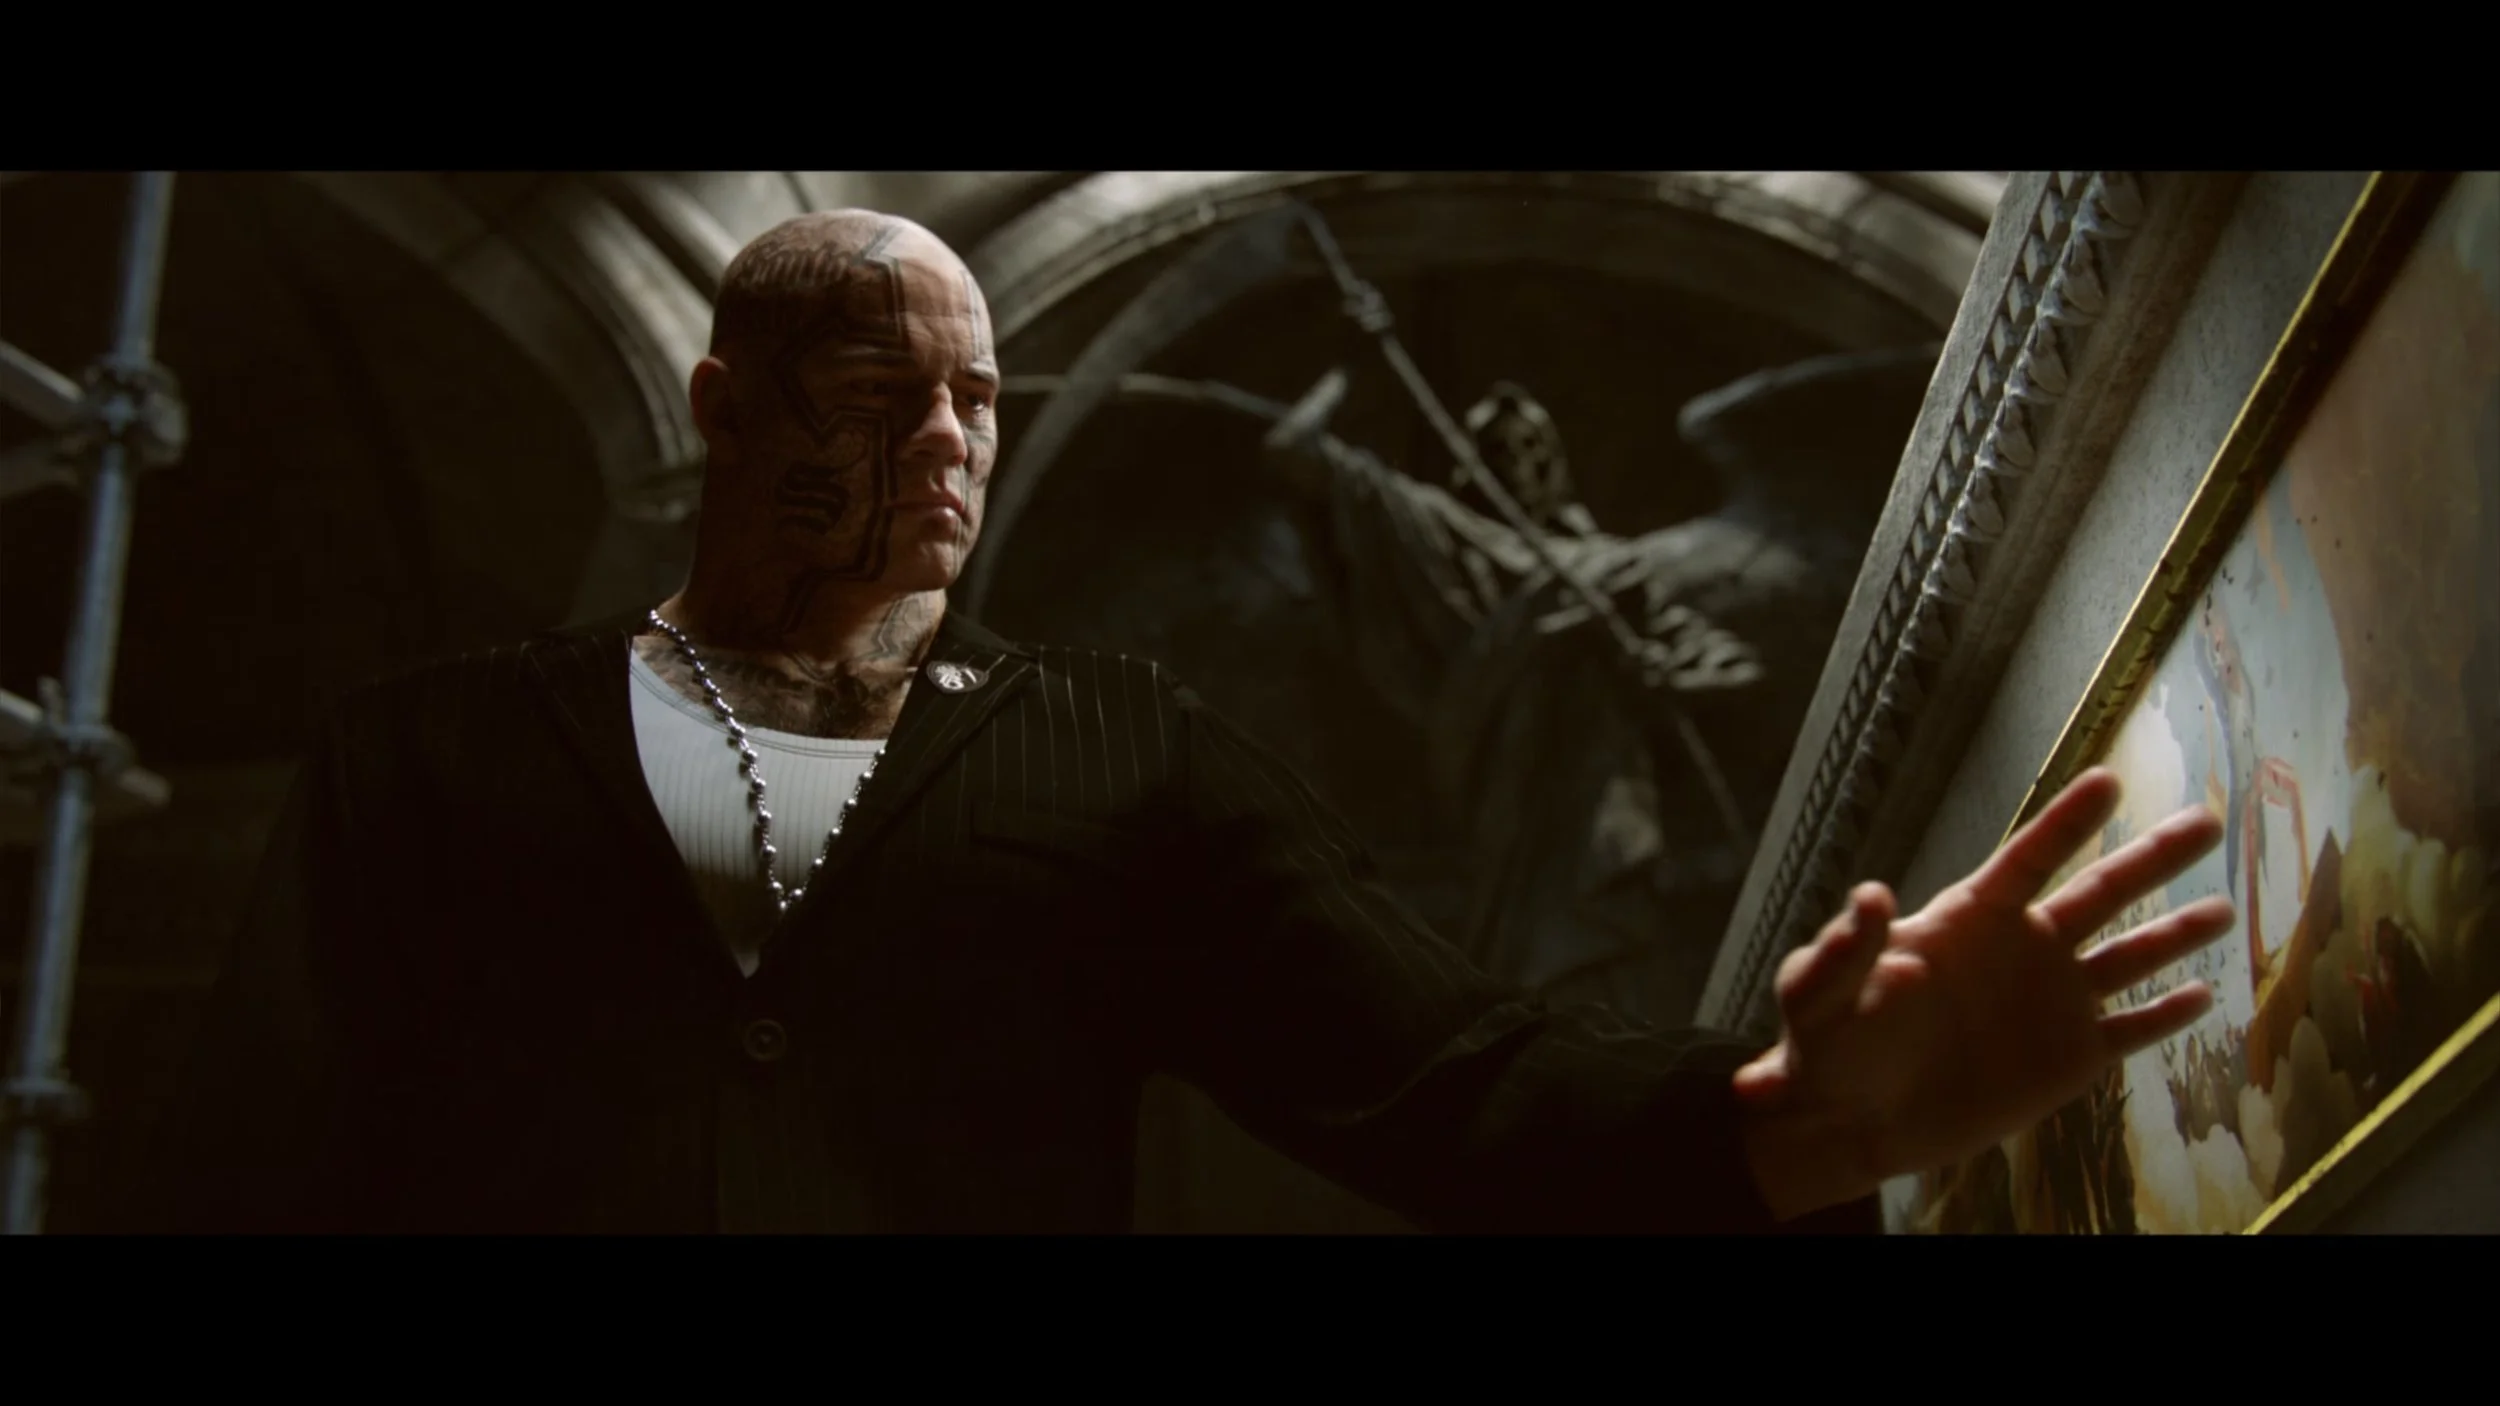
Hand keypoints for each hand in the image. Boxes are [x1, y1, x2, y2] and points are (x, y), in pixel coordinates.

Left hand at [1733, 767, 2235, 1220]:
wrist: (1851, 1122)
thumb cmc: (1828, 1045)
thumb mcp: (1820, 993)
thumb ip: (1846, 947)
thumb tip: (1869, 895)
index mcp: (1969, 920)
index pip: (2028, 859)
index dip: (2066, 822)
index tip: (2110, 781)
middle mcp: (2022, 950)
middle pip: (2099, 893)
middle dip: (2153, 857)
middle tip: (2207, 819)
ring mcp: (2051, 1002)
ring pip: (2129, 958)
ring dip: (2177, 933)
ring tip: (2227, 908)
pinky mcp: (2067, 1060)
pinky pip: (2129, 1031)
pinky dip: (2167, 1016)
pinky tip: (2207, 995)